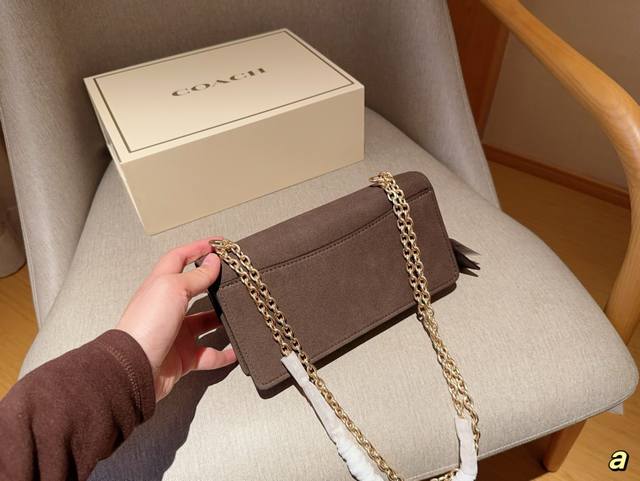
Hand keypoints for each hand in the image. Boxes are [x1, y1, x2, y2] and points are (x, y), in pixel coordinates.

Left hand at [116, 238, 235, 400]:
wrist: (135, 369)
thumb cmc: (146, 325)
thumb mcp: (174, 289)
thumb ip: (196, 276)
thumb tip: (213, 261)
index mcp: (160, 286)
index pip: (179, 258)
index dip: (197, 248)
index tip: (218, 244)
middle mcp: (167, 308)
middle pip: (193, 290)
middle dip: (212, 283)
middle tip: (232, 278)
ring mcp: (175, 333)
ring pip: (203, 322)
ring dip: (221, 320)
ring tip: (239, 313)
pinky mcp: (182, 357)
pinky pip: (208, 354)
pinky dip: (223, 354)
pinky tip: (235, 351)